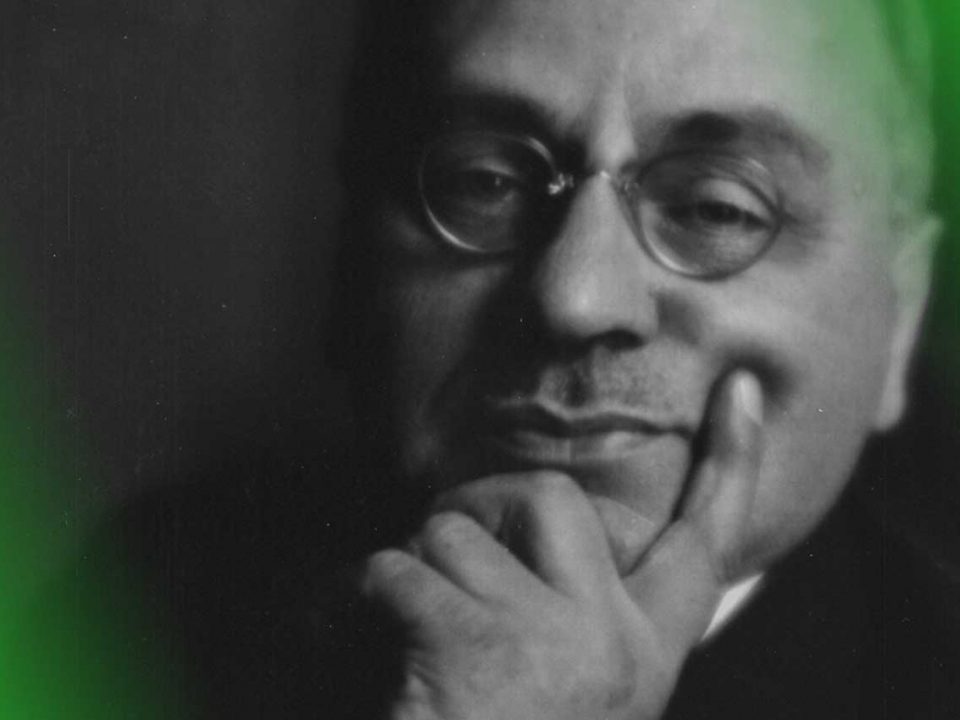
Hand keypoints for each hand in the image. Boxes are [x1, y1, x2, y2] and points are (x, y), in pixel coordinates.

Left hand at [359, 372, 763, 719]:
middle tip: (443, 563)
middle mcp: (612, 645)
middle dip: (480, 514)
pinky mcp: (478, 649)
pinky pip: (395, 571)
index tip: (742, 392)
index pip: (704, 544)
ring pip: (453, 534)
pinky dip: (344, 600)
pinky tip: (339, 638)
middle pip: (552, 500)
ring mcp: (551, 644)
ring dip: (405, 574)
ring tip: (394, 640)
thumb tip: (513, 530)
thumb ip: (569, 619)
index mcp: (639, 659)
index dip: (731, 463)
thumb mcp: (564, 697)